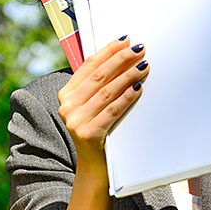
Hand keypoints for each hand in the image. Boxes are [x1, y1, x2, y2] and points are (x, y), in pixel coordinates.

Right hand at [58, 35, 148, 168]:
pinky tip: (139, 88)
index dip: (108, 51)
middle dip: (121, 60)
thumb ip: (97, 88)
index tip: (125, 41)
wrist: (95, 168)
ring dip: (128, 76)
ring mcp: (76, 121)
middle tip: (140, 50)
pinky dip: (127, 97)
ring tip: (144, 66)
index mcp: (66, 95)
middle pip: (99, 76)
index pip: (89, 66)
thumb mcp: (91, 108)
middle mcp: (67, 106)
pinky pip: (112, 110)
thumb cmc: (98, 133)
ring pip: (107, 91)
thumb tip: (121, 58)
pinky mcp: (88, 134)